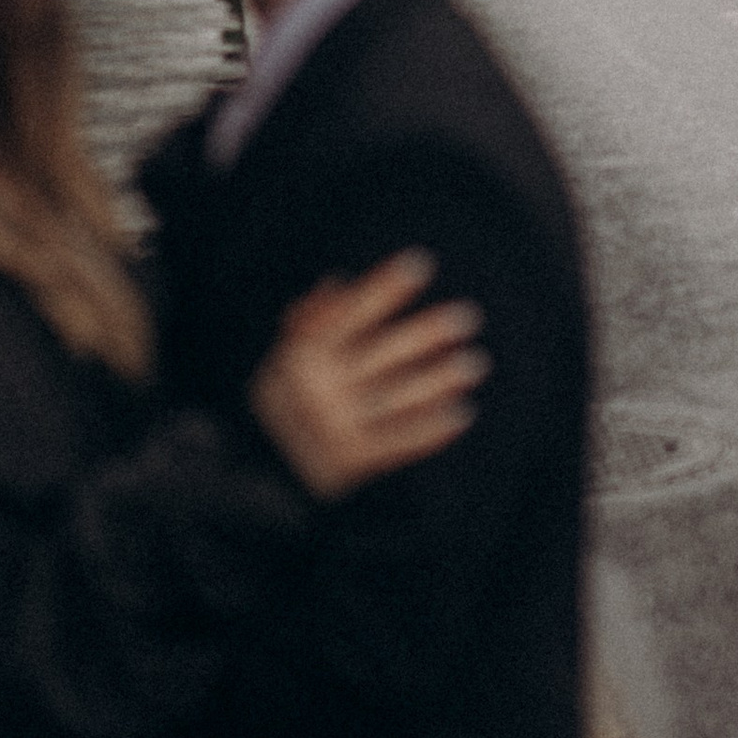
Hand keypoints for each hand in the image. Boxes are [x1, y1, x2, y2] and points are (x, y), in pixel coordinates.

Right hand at [249, 248, 486, 501]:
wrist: (264, 473)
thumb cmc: (284, 401)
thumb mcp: (283, 359)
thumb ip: (309, 322)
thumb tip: (338, 282)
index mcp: (301, 356)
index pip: (348, 314)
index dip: (383, 289)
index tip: (420, 264)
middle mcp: (318, 388)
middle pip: (381, 354)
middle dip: (425, 335)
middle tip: (466, 317)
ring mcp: (335, 426)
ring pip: (397, 398)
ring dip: (438, 380)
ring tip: (473, 363)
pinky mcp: (351, 461)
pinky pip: (398, 442)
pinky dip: (430, 431)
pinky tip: (461, 414)